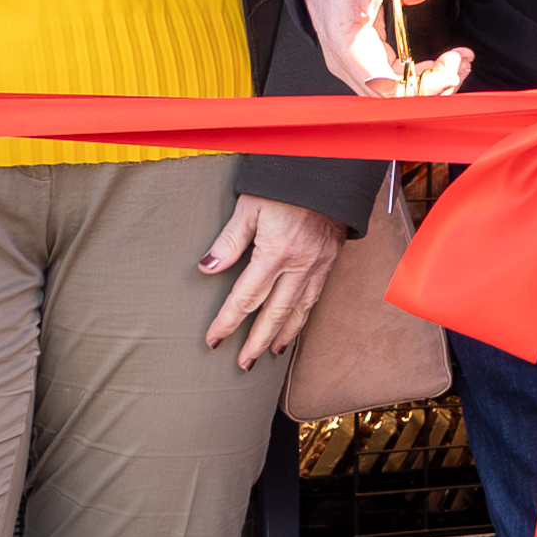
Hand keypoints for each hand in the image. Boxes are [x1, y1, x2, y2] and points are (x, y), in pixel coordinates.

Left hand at [202, 194, 349, 370]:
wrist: (328, 172)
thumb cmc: (284, 185)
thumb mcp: (249, 207)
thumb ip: (229, 241)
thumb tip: (207, 268)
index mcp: (275, 252)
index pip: (245, 297)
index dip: (227, 322)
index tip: (213, 340)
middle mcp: (298, 265)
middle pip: (273, 314)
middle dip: (255, 342)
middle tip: (242, 364)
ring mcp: (317, 266)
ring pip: (298, 311)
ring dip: (281, 336)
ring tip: (268, 354)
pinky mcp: (329, 262)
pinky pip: (314, 298)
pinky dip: (302, 318)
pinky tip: (293, 327)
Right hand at [302, 0, 468, 95]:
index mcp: (346, 45)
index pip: (384, 88)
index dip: (419, 88)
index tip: (448, 70)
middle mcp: (348, 62)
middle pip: (393, 98)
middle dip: (432, 86)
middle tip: (459, 62)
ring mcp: (357, 63)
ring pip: (398, 92)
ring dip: (432, 81)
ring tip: (458, 60)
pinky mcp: (368, 59)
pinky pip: (398, 79)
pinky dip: (424, 73)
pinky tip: (446, 60)